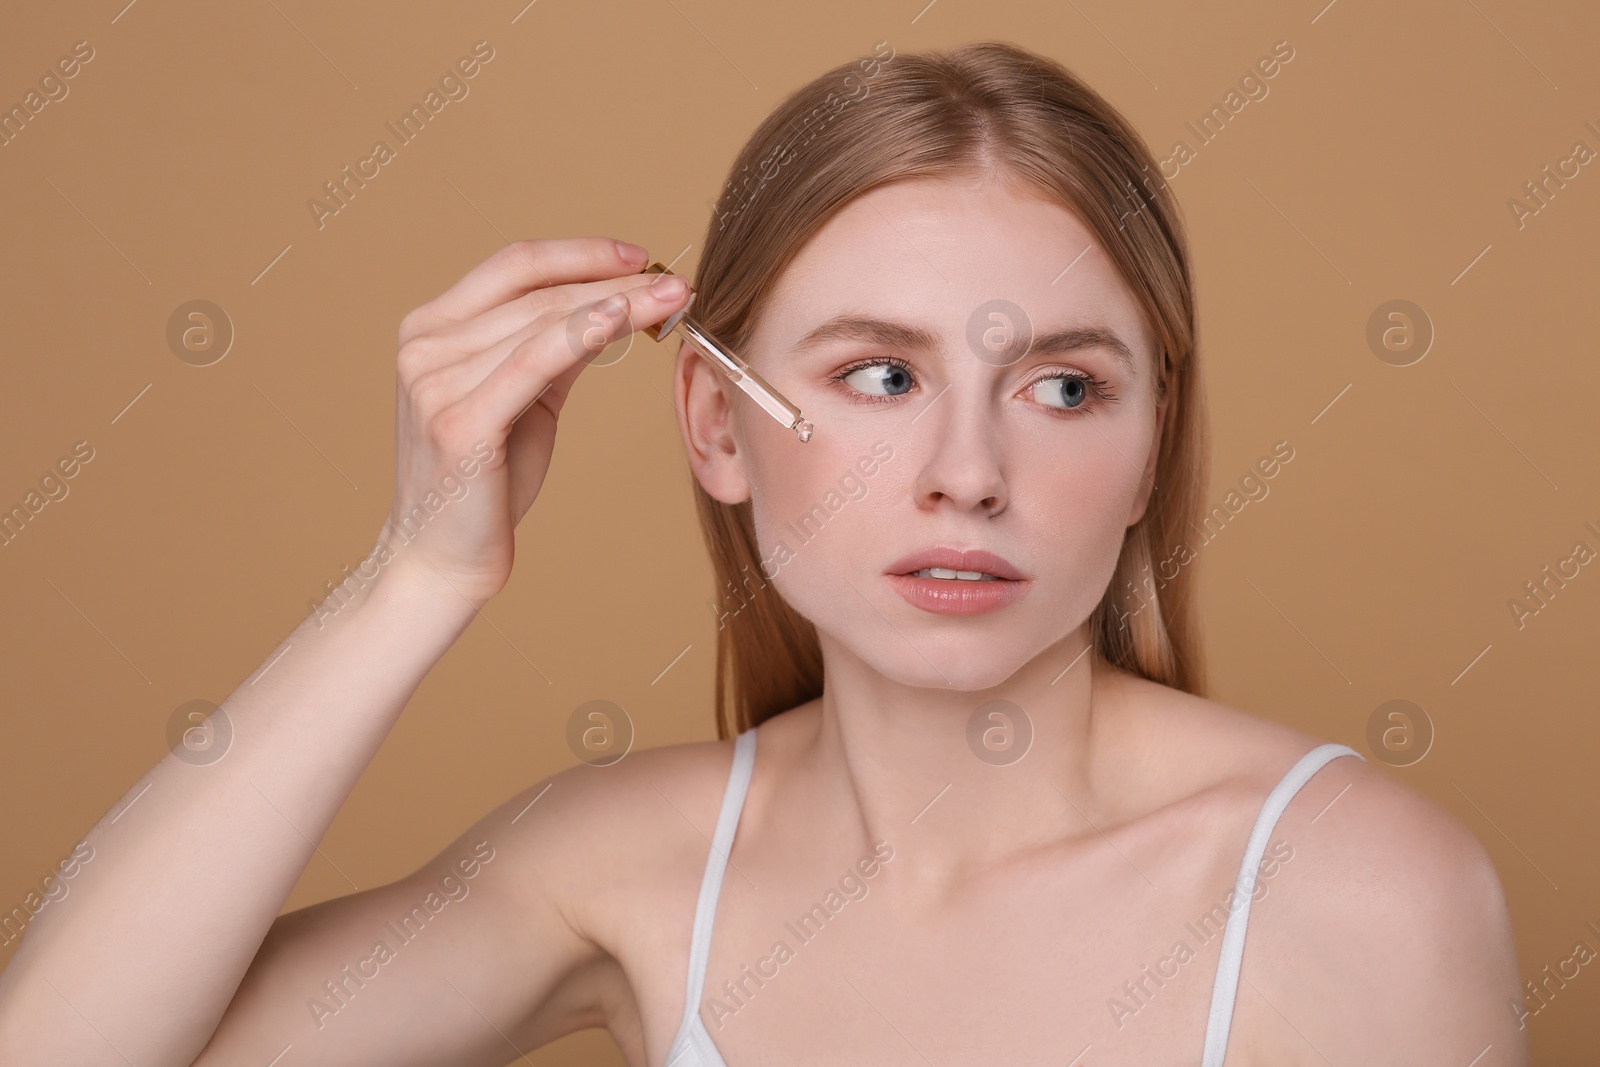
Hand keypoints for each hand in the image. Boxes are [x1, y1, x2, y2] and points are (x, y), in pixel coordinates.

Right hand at [378, 237, 689, 607]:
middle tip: (673, 280)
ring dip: (617, 302)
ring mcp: (435, 382)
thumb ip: (553, 349)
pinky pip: (533, 361)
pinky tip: (623, 318)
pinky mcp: (459, 421)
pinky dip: (582, 333)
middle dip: (613, 278)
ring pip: (543, 320)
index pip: (514, 266)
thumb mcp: (524, 400)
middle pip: (536, 290)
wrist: (444, 560)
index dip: (581, 253)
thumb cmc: (487, 484)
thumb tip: (611, 305)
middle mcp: (424, 346)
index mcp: (430, 329)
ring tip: (671, 299)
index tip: (639, 257)